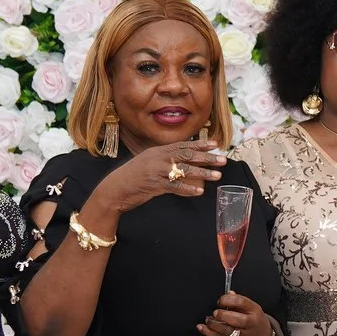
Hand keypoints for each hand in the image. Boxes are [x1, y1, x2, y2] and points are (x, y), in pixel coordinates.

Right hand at [93, 139, 228, 216]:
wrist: (113, 189)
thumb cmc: (132, 177)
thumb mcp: (148, 164)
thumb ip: (164, 161)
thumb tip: (184, 162)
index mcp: (157, 151)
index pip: (182, 145)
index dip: (199, 144)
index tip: (215, 144)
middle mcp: (157, 158)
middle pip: (186, 155)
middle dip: (206, 157)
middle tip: (223, 160)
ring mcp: (155, 171)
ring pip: (183, 170)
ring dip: (202, 173)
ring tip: (217, 176)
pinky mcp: (154, 185)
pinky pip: (174, 186)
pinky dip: (188, 189)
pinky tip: (199, 191)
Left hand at [198, 292, 276, 335]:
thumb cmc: (254, 320)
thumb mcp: (251, 308)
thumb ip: (239, 301)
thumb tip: (228, 293)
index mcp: (254, 310)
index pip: (241, 302)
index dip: (228, 300)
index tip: (220, 300)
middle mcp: (250, 323)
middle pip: (236, 319)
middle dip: (222, 315)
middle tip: (215, 312)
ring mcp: (243, 335)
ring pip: (227, 330)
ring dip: (214, 324)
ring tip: (209, 319)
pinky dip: (208, 332)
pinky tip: (201, 327)